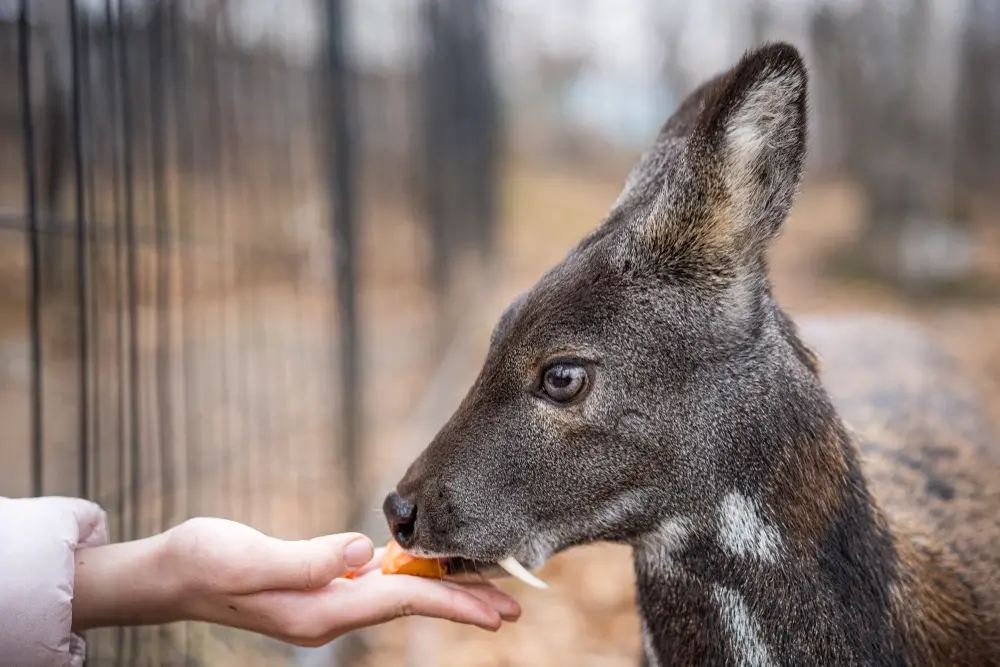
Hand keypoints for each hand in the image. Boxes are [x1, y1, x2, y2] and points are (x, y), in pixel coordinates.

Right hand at [73, 517, 519, 646]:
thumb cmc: (204, 562)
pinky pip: (377, 587)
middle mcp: (329, 613)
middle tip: (511, 608)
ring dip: (441, 593)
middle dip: (461, 605)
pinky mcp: (316, 589)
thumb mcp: (251, 559)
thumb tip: (364, 552)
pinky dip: (409, 580)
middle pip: (410, 605)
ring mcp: (323, 604)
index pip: (402, 600)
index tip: (497, 606)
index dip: (452, 599)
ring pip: (398, 596)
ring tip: (482, 591)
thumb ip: (308, 560)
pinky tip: (422, 572)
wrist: (169, 575)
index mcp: (321, 608)